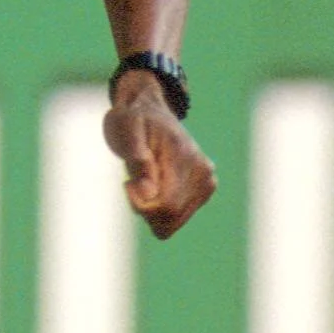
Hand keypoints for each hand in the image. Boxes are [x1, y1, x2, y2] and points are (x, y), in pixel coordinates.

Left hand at [103, 71, 216, 239]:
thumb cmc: (133, 120)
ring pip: (173, 222)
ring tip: (144, 181)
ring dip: (152, 209)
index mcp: (184, 158)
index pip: (166, 208)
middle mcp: (203, 172)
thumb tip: (148, 193)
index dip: (141, 206)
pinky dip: (160, 207)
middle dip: (145, 209)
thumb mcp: (126, 130)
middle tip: (133, 183)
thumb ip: (137, 160)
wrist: (149, 109)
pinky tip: (155, 184)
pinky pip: (177, 217)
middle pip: (170, 220)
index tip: (127, 184)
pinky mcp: (205, 189)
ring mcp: (207, 181)